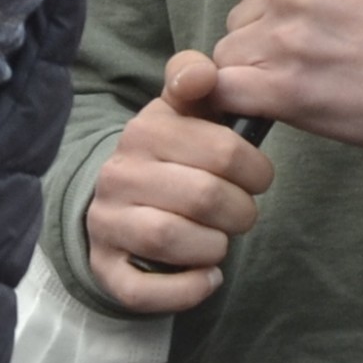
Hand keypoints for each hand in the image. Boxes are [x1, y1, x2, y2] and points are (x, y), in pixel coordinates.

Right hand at [85, 48, 272, 311]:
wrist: (122, 206)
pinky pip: (143, 289)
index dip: (252, 167)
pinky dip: (187, 289)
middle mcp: (119, 172)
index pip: (220, 148)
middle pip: (205, 196)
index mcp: (146, 128)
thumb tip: (203, 73)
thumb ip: (196, 79)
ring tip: (220, 241)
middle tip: (242, 212)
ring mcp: (107, 220)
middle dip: (240, 211)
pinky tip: (207, 277)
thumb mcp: (184, 111)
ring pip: (171, 237)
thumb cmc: (172, 157)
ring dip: (214, 247)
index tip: (257, 175)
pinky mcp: (105, 267)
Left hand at [213, 0, 362, 151]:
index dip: (269, 2)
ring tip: (307, 75)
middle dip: (264, 35)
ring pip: (229, 52)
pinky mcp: (284, 88)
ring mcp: (285, 36)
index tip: (305, 20)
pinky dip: (240, 99)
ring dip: (258, 69)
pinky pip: (227, 89)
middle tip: (314, 51)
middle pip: (237, 15)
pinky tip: (271, 101)